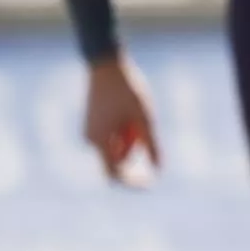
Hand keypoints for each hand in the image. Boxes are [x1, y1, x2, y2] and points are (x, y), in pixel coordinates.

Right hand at [82, 53, 159, 186]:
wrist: (106, 66)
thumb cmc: (127, 91)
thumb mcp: (145, 118)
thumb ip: (151, 144)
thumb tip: (159, 168)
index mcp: (100, 141)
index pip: (115, 174)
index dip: (132, 182)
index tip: (149, 184)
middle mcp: (91, 140)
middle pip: (120, 158)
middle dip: (136, 148)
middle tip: (144, 124)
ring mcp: (90, 132)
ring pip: (118, 146)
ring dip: (132, 137)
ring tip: (135, 110)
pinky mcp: (94, 124)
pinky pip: (113, 136)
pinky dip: (126, 130)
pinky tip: (128, 109)